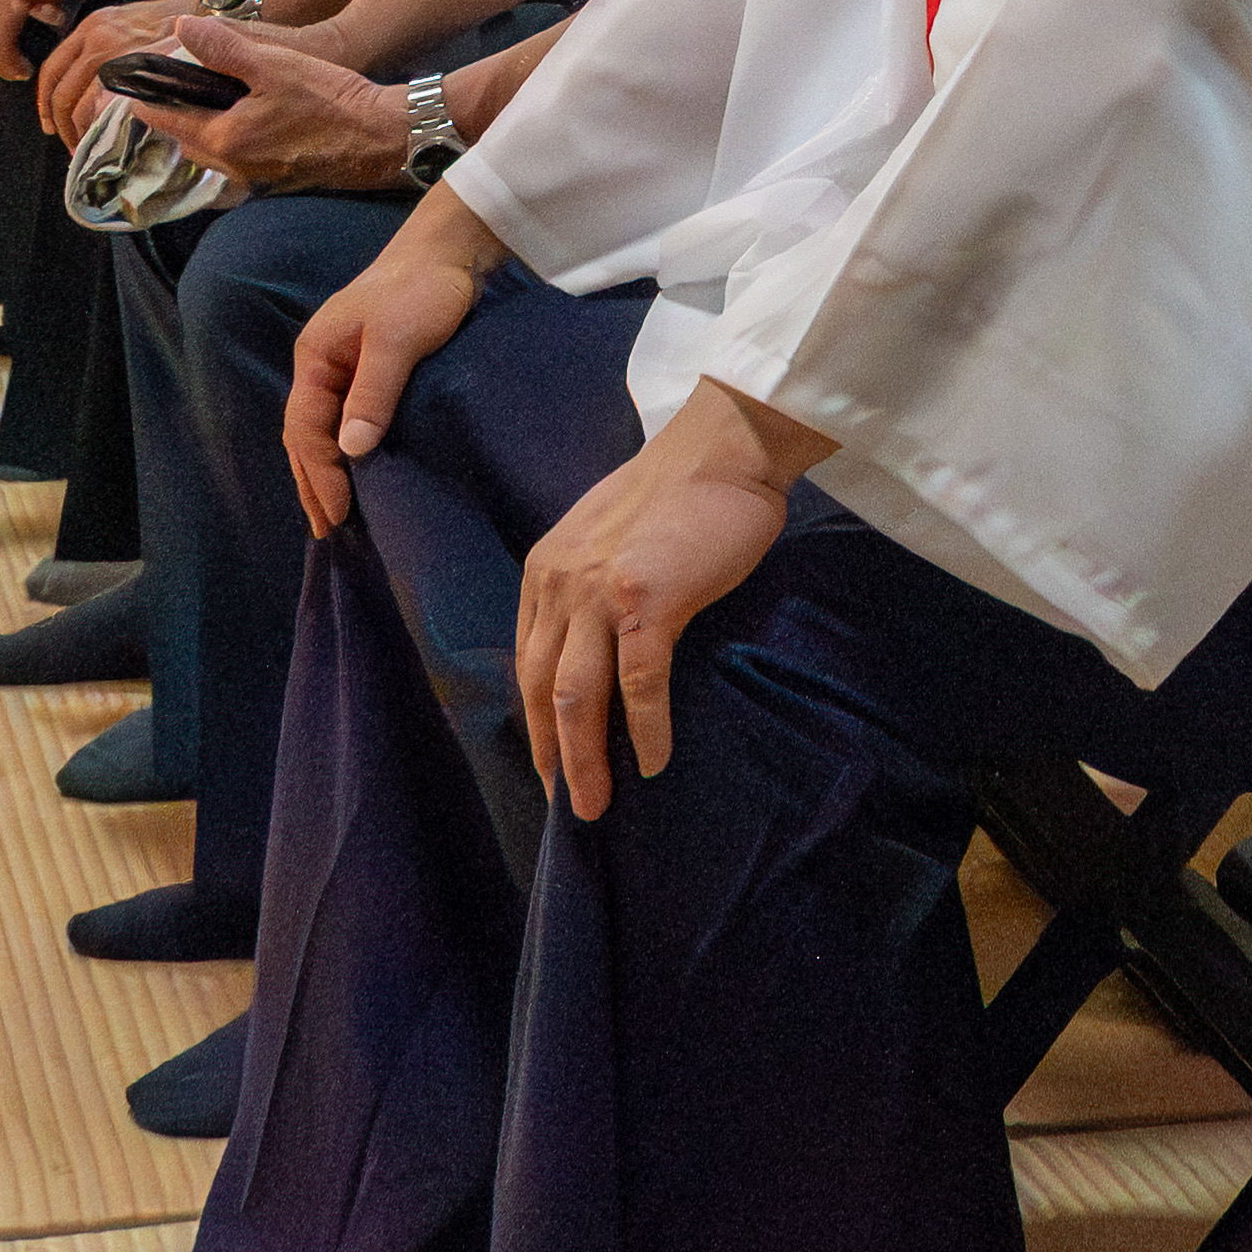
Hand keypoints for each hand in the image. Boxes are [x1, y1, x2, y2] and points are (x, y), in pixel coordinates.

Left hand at [35, 0, 183, 147]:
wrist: (208, 16)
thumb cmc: (176, 23)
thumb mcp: (131, 24)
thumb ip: (106, 50)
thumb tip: (91, 89)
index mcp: (93, 25)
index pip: (54, 67)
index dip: (46, 100)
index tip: (50, 121)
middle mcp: (95, 36)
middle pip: (59, 89)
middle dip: (58, 123)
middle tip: (66, 141)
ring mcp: (111, 54)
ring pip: (75, 103)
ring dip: (75, 131)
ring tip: (85, 147)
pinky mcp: (130, 70)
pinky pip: (100, 107)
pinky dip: (96, 128)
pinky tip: (104, 139)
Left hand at [141, 11, 416, 197]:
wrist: (383, 138)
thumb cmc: (331, 100)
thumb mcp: (275, 64)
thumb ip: (224, 48)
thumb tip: (179, 29)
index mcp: (223, 140)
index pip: (161, 118)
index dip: (139, 96)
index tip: (125, 78)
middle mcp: (230, 168)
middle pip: (178, 139)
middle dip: (163, 113)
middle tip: (155, 84)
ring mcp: (253, 179)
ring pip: (204, 152)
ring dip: (192, 127)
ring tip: (192, 97)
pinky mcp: (273, 179)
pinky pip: (229, 160)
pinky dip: (220, 138)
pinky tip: (235, 117)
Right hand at [285, 211, 496, 535]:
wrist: (452, 250)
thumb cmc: (423, 289)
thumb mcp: (397, 340)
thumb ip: (373, 393)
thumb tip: (352, 452)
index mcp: (316, 356)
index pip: (305, 429)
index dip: (319, 474)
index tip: (338, 514)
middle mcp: (323, 365)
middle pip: (305, 435)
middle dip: (313, 483)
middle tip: (327, 532)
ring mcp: (346, 367)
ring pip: (326, 429)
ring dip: (328, 472)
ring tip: (337, 516)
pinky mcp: (372, 369)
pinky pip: (349, 420)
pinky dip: (349, 451)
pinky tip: (360, 473)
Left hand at [514, 385, 808, 818]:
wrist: (722, 448)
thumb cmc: (678, 491)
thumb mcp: (606, 535)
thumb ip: (590, 584)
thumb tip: (599, 644)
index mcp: (547, 569)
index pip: (529, 661)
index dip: (536, 720)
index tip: (548, 762)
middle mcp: (561, 583)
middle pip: (542, 689)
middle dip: (550, 754)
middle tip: (566, 802)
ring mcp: (602, 593)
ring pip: (578, 697)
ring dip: (584, 759)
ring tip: (595, 803)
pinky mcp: (650, 601)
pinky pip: (640, 684)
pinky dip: (644, 731)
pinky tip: (653, 763)